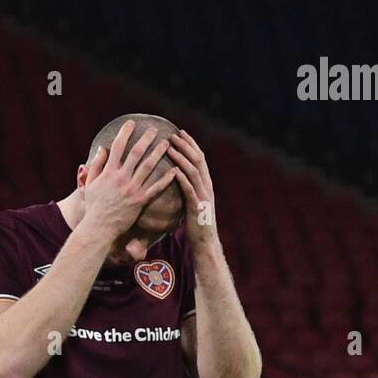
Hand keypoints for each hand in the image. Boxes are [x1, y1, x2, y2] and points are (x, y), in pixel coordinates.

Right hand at [79, 119, 176, 245]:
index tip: (132, 123)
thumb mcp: (90, 183)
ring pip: (148, 167)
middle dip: (146, 139)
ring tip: (166, 144)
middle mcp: (122, 178)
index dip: (125, 132)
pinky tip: (174, 171)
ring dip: (158, 153)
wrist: (99, 227)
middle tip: (155, 129)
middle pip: (136, 153)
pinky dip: (165, 179)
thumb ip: (96, 165)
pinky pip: (155, 188)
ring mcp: (132, 189)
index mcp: (109, 172)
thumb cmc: (94, 206)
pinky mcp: (140, 201)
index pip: (118, 146)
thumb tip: (102, 148)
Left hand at [169, 130, 217, 247]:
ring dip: (181, 157)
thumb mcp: (193, 204)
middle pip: (198, 159)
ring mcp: (203, 196)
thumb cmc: (196, 226)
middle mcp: (207, 186)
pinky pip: (189, 189)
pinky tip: (173, 170)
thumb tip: (176, 181)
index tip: (180, 133)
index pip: (199, 158)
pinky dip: (182, 178)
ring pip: (194, 171)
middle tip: (173, 134)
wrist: (206, 244)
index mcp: (206, 184)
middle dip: (186, 145)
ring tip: (170, 147)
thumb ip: (188, 191)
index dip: (190, 144)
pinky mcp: (197, 207)